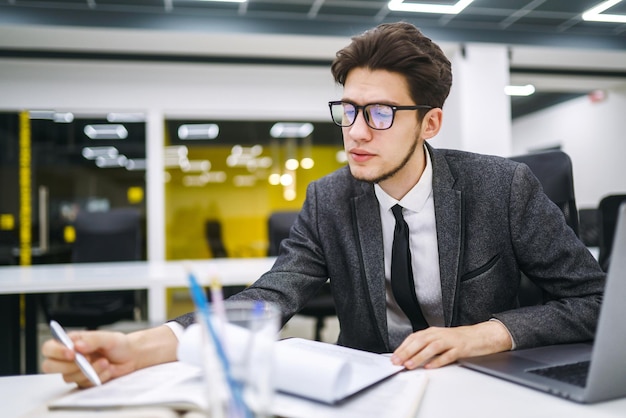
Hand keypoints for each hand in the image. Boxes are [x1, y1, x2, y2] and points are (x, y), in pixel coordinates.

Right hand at [41, 325, 178, 387]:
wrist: (131, 356)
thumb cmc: (118, 343)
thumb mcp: (107, 337)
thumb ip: (92, 339)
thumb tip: (77, 346)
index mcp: (71, 342)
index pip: (49, 348)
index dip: (56, 351)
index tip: (71, 353)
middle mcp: (69, 357)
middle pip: (50, 366)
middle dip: (68, 365)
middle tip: (86, 360)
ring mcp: (75, 370)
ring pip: (68, 377)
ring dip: (88, 370)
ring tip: (104, 362)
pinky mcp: (84, 380)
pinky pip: (83, 384)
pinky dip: (97, 377)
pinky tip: (107, 369)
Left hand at [390, 320, 512, 369]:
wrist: (480, 335)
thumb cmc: (458, 339)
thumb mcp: (439, 339)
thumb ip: (425, 346)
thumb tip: (408, 356)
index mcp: (433, 332)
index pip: (414, 338)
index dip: (403, 347)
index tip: (394, 357)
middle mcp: (440, 334)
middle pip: (420, 341)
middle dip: (407, 352)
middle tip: (397, 361)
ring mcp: (450, 341)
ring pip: (432, 347)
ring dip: (419, 356)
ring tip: (410, 364)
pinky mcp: (460, 348)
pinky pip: (448, 355)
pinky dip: (438, 361)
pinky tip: (430, 366)